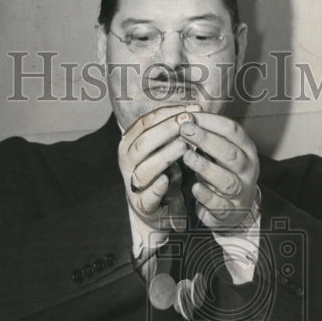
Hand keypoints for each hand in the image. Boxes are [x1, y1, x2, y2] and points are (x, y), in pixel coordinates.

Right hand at [118, 104, 200, 234]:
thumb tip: (194, 110)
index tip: (191, 110)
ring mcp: (133, 184)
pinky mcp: (142, 205)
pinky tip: (167, 180)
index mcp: (130, 143)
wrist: (156, 209)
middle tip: (189, 123)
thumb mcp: (164, 149)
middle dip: (167, 130)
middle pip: (144, 142)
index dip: (168, 114)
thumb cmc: (163, 172)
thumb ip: (172, 132)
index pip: (145, 122)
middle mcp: (127, 162)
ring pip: (145, 168)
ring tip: (184, 147)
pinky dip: (156, 189)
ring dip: (164, 156)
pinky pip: (147, 197)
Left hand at [178, 113, 259, 232]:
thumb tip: (188, 113)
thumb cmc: (223, 173)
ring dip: (205, 166)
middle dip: (206, 140)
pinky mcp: (229, 212)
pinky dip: (206, 195)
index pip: (232, 131)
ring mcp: (240, 192)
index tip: (189, 116)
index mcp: (247, 150)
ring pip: (226, 179)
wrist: (235, 211)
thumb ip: (210, 136)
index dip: (211, 121)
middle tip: (184, 130)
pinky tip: (194, 187)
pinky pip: (219, 204)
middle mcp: (248, 170)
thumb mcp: (222, 152)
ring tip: (186, 156)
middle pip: (230, 153)